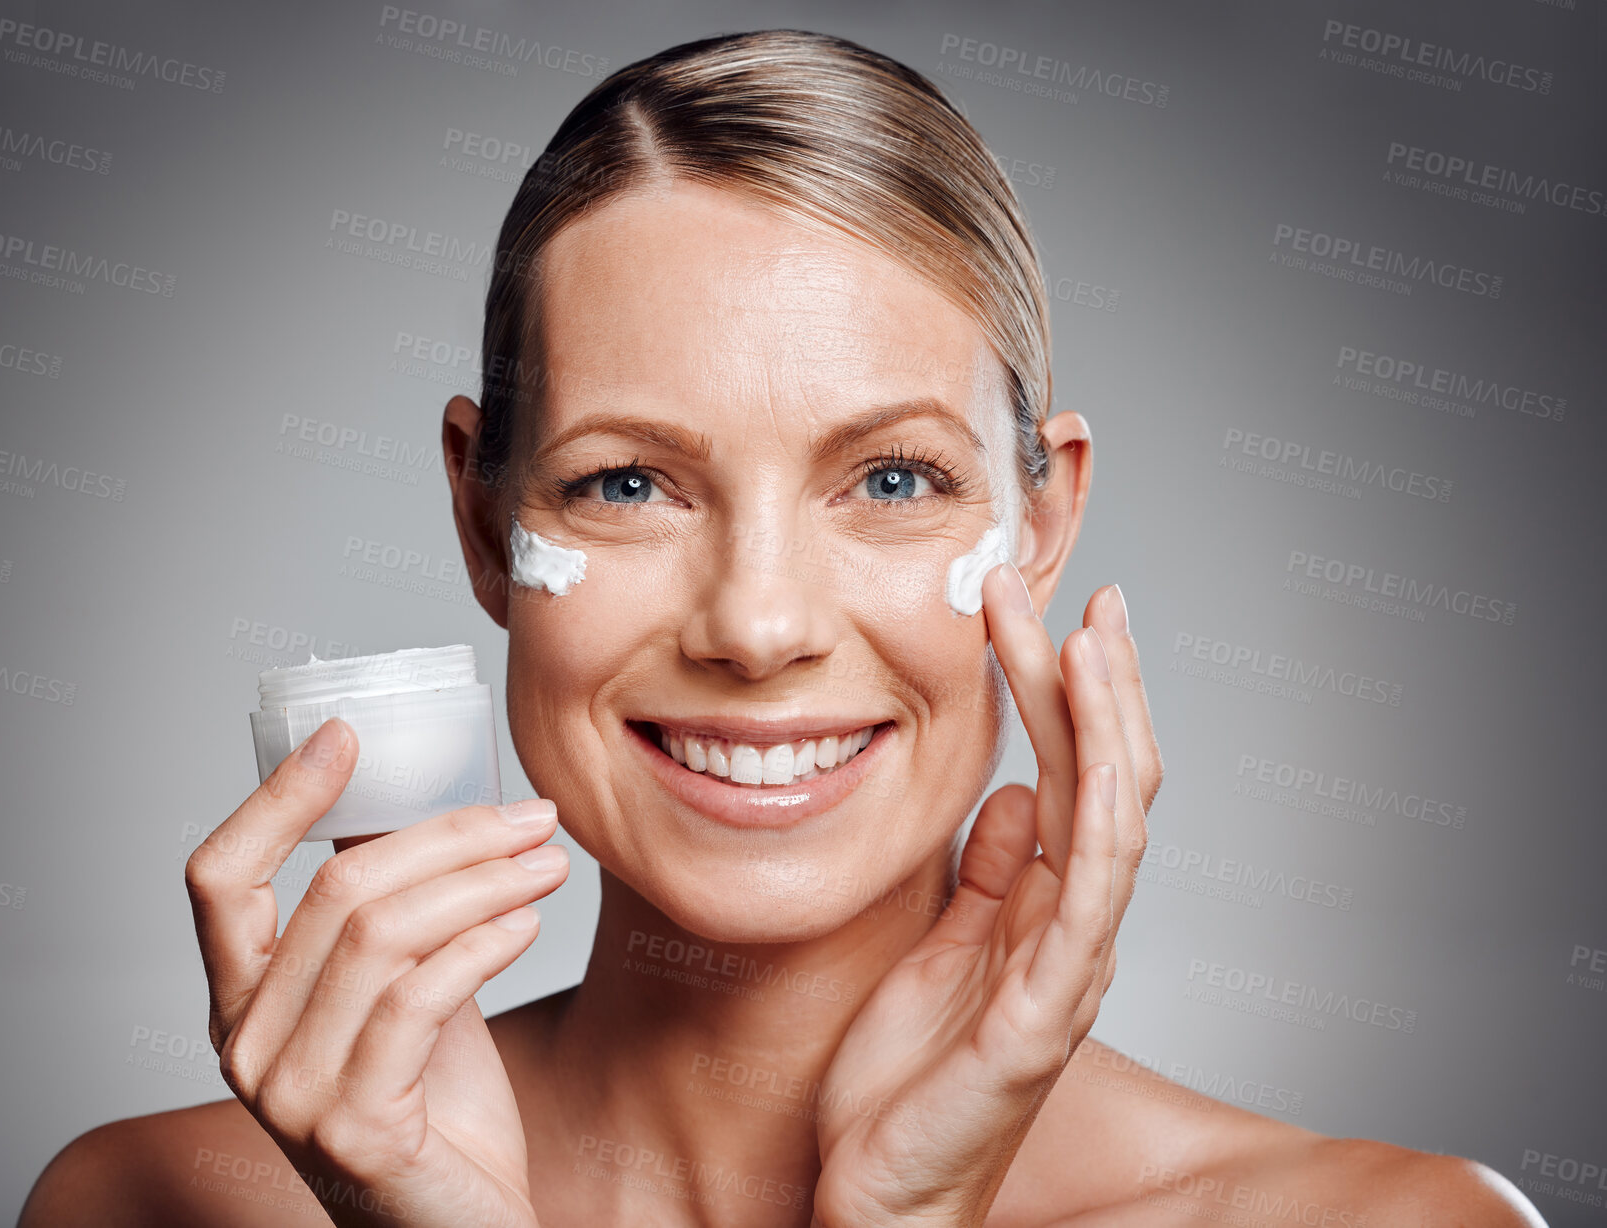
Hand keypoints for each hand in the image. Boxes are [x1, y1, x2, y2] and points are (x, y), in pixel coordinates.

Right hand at [184, 717, 569, 1226]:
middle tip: (529, 815)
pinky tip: (529, 922)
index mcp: (240, 1002)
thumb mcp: (404, 991)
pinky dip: (484, 942)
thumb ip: (393, 917)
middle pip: (334, 891)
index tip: (344, 732)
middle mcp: (244, 1046)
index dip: (275, 798)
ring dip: (481, 881)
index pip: (218, 879)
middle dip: (445, 836)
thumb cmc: (436, 1107)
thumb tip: (423, 805)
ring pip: (381, 935)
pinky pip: (420, 998)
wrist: (463, 1227)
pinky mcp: (355, 1128)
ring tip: (548, 860)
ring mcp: (290, 1094)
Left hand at [811, 569, 1160, 1227]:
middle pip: (1105, 779)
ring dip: (1106, 725)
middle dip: (1093, 681)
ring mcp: (1066, 968)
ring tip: (1089, 636)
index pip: (1068, 774)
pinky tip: (1092, 756)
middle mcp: (1069, 928)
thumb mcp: (938, 952)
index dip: (1064, 691)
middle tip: (1082, 592)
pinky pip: (1086, 903)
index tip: (1044, 609)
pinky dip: (1098, 821)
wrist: (881, 1202)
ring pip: (1113, 822)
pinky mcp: (1042, 1015)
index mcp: (1039, 908)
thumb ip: (985, 878)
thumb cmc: (904, 1086)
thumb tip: (1012, 796)